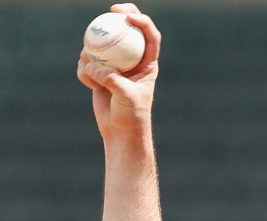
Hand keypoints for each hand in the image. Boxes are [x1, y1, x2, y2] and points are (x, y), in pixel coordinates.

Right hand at [77, 4, 161, 138]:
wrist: (120, 131)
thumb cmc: (131, 115)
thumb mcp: (127, 98)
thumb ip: (112, 80)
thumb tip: (93, 65)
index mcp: (147, 63)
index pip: (150, 37)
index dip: (143, 22)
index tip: (130, 16)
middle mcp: (131, 60)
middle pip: (127, 30)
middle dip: (121, 16)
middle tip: (112, 10)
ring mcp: (113, 65)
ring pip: (99, 46)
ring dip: (92, 54)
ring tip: (96, 75)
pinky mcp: (98, 72)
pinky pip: (85, 64)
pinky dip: (84, 73)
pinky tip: (91, 85)